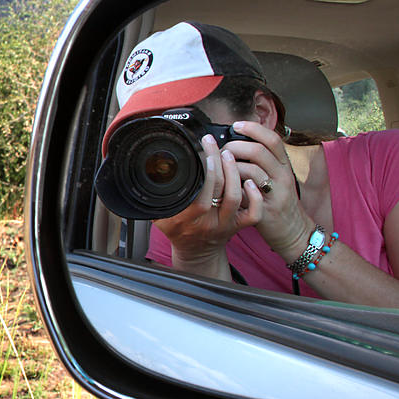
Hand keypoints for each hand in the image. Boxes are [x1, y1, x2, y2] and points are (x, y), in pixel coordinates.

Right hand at [155, 133, 262, 272]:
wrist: (196, 254)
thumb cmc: (179, 232)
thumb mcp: (160, 218)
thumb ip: (154, 201)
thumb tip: (143, 177)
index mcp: (186, 219)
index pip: (197, 191)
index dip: (203, 169)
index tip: (199, 149)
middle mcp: (207, 221)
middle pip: (217, 188)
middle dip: (216, 160)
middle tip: (212, 144)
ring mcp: (225, 223)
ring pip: (235, 196)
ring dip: (233, 172)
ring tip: (227, 154)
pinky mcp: (239, 226)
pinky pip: (253, 213)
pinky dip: (255, 197)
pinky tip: (249, 181)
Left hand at [224, 121, 313, 260]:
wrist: (292, 230)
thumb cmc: (277, 201)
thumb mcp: (275, 177)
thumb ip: (261, 162)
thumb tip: (236, 144)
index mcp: (284, 165)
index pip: (272, 139)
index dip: (254, 129)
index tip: (236, 125)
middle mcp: (282, 176)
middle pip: (258, 151)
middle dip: (234, 147)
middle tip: (221, 151)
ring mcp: (276, 192)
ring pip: (251, 171)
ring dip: (230, 167)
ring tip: (220, 169)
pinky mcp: (267, 209)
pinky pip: (248, 194)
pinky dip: (235, 188)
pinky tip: (228, 188)